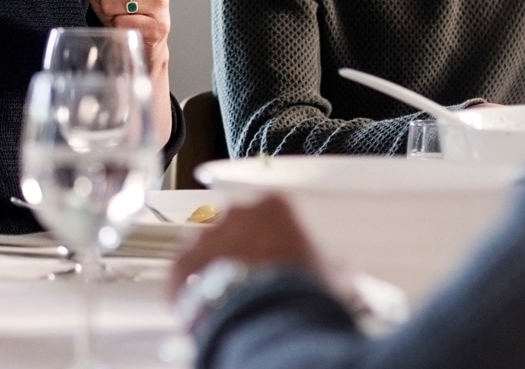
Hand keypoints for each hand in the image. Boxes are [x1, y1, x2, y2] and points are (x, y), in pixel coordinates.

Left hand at [64, 0, 171, 67]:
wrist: (144, 36)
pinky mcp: (157, 26)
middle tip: (107, 1)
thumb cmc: (124, 4)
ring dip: (107, 11)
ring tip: (117, 12)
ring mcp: (160, 3)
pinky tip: (125, 25)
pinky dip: (116, 26)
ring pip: (111, 3)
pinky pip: (120, 23)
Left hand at [170, 195, 344, 302]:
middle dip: (243, 252)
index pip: (271, 217)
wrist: (268, 317)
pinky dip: (195, 289)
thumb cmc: (303, 292)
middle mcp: (235, 213)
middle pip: (237, 230)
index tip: (278, 261)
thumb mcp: (332, 276)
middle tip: (257, 282)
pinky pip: (187, 275)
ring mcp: (205, 236)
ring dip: (218, 269)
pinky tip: (210, 308)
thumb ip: (333, 266)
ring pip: (209, 250)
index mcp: (274, 206)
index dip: (274, 243)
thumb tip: (343, 269)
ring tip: (235, 299)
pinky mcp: (181, 264)